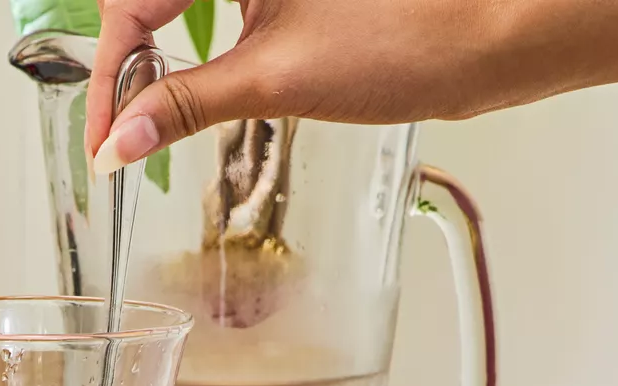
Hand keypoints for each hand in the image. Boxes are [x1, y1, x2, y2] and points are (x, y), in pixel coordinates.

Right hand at [84, 0, 617, 172]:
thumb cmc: (416, 33)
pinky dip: (209, 36)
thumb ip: (184, 105)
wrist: (512, 27)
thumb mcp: (277, 78)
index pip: (132, 2)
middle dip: (129, 58)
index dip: (111, 79)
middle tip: (124, 128)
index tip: (106, 139)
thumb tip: (123, 140)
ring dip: (165, 48)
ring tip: (159, 108)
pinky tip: (211, 74)